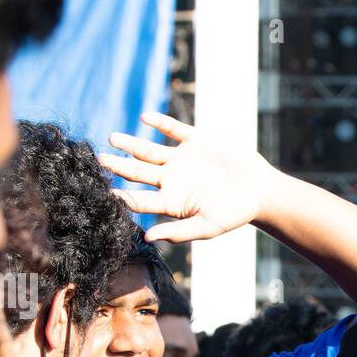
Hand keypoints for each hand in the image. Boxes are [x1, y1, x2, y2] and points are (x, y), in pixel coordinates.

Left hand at [99, 113, 281, 244]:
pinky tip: (145, 118)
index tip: (104, 193)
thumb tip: (147, 238)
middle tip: (97, 159)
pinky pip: (173, 130)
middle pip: (137, 172)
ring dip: (131, 144)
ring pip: (148, 150)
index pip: (140, 200)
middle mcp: (171, 180)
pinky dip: (160, 123)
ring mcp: (181, 159)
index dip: (122, 197)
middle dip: (117, 166)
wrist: (259, 191)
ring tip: (113, 138)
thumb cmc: (235, 214)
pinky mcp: (195, 141)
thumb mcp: (207, 226)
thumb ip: (178, 231)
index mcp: (171, 202)